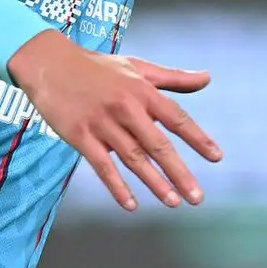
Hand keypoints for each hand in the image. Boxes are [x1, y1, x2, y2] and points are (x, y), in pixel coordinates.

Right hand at [7, 30, 220, 211]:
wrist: (49, 63)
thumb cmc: (97, 66)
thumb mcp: (137, 67)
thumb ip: (173, 78)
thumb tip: (208, 78)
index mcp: (141, 90)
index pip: (176, 118)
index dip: (197, 138)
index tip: (216, 157)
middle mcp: (124, 107)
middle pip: (157, 145)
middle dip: (179, 172)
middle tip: (197, 197)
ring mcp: (101, 123)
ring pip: (133, 158)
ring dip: (154, 182)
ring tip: (173, 202)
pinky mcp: (79, 135)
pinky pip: (102, 166)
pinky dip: (117, 187)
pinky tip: (131, 205)